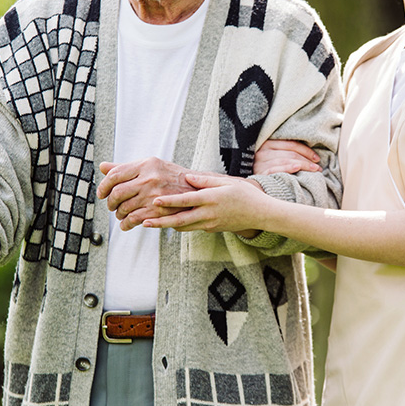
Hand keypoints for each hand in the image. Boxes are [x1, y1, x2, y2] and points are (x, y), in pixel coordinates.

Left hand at [97, 158, 199, 230]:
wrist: (196, 189)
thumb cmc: (171, 176)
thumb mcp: (151, 166)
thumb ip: (126, 167)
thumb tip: (103, 166)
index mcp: (146, 165)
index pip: (115, 175)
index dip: (104, 186)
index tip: (102, 193)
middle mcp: (150, 178)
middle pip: (117, 193)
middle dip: (110, 202)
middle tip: (111, 205)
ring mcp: (154, 195)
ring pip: (124, 208)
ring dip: (118, 214)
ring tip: (120, 214)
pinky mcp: (159, 210)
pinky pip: (134, 219)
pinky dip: (126, 224)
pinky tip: (126, 224)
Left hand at [143, 174, 268, 232]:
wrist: (261, 214)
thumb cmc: (245, 194)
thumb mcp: (226, 182)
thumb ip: (205, 180)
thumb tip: (187, 176)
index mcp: (211, 199)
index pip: (186, 200)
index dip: (170, 201)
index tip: (155, 200)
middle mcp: (208, 214)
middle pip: (180, 220)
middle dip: (160, 222)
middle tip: (143, 222)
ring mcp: (210, 224)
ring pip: (183, 226)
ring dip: (166, 225)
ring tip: (149, 223)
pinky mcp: (211, 229)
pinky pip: (192, 227)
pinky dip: (179, 225)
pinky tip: (168, 222)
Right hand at [253, 140, 321, 174]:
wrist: (246, 185)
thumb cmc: (263, 170)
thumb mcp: (271, 157)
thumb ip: (284, 153)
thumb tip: (308, 156)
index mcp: (267, 143)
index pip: (291, 144)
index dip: (306, 150)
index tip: (316, 158)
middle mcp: (263, 151)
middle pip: (290, 153)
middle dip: (307, 159)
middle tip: (318, 167)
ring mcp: (260, 162)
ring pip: (286, 160)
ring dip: (303, 165)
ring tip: (315, 170)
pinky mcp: (259, 173)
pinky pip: (276, 169)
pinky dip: (287, 168)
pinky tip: (297, 169)